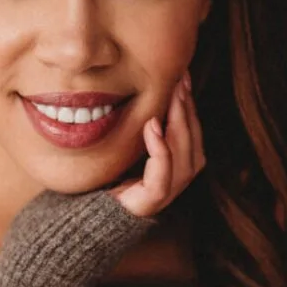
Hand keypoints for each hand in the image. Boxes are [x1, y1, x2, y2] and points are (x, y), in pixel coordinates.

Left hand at [107, 70, 205, 218]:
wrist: (94, 210)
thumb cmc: (115, 173)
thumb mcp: (135, 144)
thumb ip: (148, 125)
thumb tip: (152, 90)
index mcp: (180, 162)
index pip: (192, 128)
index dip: (190, 102)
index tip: (184, 76)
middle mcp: (181, 176)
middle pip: (192, 137)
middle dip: (187, 106)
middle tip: (180, 79)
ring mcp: (169, 189)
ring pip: (184, 152)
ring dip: (179, 121)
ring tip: (172, 96)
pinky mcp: (153, 199)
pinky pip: (163, 173)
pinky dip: (161, 148)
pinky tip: (153, 125)